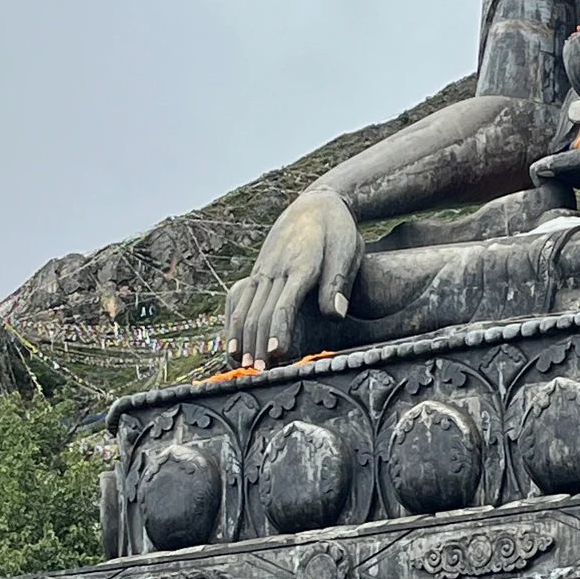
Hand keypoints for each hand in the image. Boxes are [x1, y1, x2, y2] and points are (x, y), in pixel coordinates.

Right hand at [224, 188, 361, 366]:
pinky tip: (232, 345)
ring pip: (245, 308)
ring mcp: (263, 270)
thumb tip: (335, 315)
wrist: (316, 203)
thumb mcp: (347, 252)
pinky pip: (238, 299)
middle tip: (260, 375)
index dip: (279, 332)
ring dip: (242, 339)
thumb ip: (338, 284)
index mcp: (301, 266)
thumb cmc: (337, 231)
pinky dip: (233, 323)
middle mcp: (276, 270)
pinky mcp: (257, 272)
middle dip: (259, 345)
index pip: (284, 305)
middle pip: (261, 313)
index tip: (277, 355)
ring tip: (243, 367)